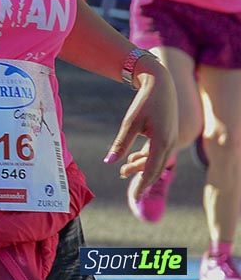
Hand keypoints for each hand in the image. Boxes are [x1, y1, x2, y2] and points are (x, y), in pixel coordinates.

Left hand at [105, 57, 177, 194]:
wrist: (159, 84)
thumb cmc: (144, 102)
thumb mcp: (130, 123)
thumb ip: (120, 143)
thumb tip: (109, 161)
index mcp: (162, 142)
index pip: (152, 170)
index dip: (142, 184)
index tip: (135, 196)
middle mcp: (170, 143)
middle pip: (155, 168)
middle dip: (140, 177)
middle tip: (125, 184)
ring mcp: (170, 139)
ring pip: (156, 161)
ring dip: (140, 166)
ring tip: (123, 171)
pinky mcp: (167, 135)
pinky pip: (157, 152)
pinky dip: (145, 157)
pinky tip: (132, 159)